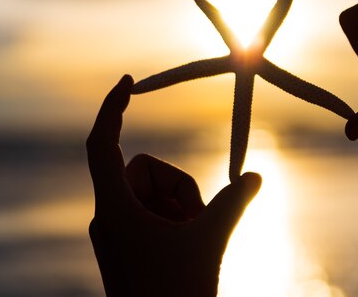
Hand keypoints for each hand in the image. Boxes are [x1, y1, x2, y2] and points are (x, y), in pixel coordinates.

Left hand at [86, 75, 261, 296]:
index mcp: (113, 209)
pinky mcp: (124, 245)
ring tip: (191, 240)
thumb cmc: (176, 296)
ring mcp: (115, 232)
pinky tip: (186, 246)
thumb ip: (233, 203)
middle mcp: (107, 216)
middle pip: (143, 169)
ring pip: (151, 192)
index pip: (101, 144)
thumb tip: (256, 174)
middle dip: (177, 187)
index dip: (111, 108)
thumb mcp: (209, 241)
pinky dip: (173, 219)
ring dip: (178, 207)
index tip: (128, 81)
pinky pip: (150, 212)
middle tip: (193, 221)